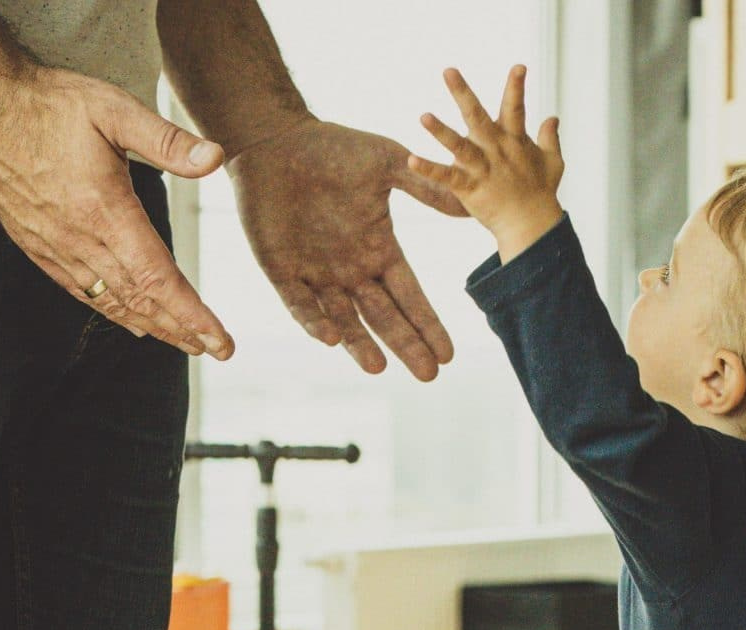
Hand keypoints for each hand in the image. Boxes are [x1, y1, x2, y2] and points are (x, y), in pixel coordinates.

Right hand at [0, 65, 231, 355]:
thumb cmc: (49, 104)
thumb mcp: (113, 109)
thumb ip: (166, 139)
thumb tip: (215, 158)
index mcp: (106, 212)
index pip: (159, 280)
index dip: (193, 316)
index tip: (221, 343)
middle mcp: (80, 240)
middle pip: (140, 300)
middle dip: (181, 330)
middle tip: (215, 349)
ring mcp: (56, 247)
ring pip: (111, 302)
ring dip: (151, 326)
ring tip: (184, 342)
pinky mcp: (37, 246)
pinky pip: (81, 292)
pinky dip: (112, 313)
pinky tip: (132, 323)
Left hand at [227, 118, 462, 378]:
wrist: (275, 139)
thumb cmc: (332, 147)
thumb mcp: (387, 162)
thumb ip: (425, 187)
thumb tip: (470, 206)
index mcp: (379, 250)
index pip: (410, 297)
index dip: (428, 325)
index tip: (448, 355)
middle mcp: (351, 270)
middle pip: (384, 317)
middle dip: (405, 345)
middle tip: (428, 375)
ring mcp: (315, 273)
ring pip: (343, 319)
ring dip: (360, 344)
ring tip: (379, 367)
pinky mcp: (280, 270)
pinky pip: (300, 304)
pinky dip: (314, 321)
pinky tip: (332, 339)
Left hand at [409, 66, 563, 263]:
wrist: (532, 227)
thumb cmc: (542, 193)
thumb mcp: (553, 162)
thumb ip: (550, 138)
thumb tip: (552, 118)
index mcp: (514, 140)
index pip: (515, 107)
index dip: (516, 86)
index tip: (519, 66)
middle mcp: (496, 150)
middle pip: (478, 116)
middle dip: (463, 93)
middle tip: (448, 70)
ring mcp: (482, 168)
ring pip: (459, 145)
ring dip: (441, 131)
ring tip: (423, 116)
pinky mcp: (470, 188)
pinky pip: (447, 177)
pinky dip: (430, 169)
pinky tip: (412, 160)